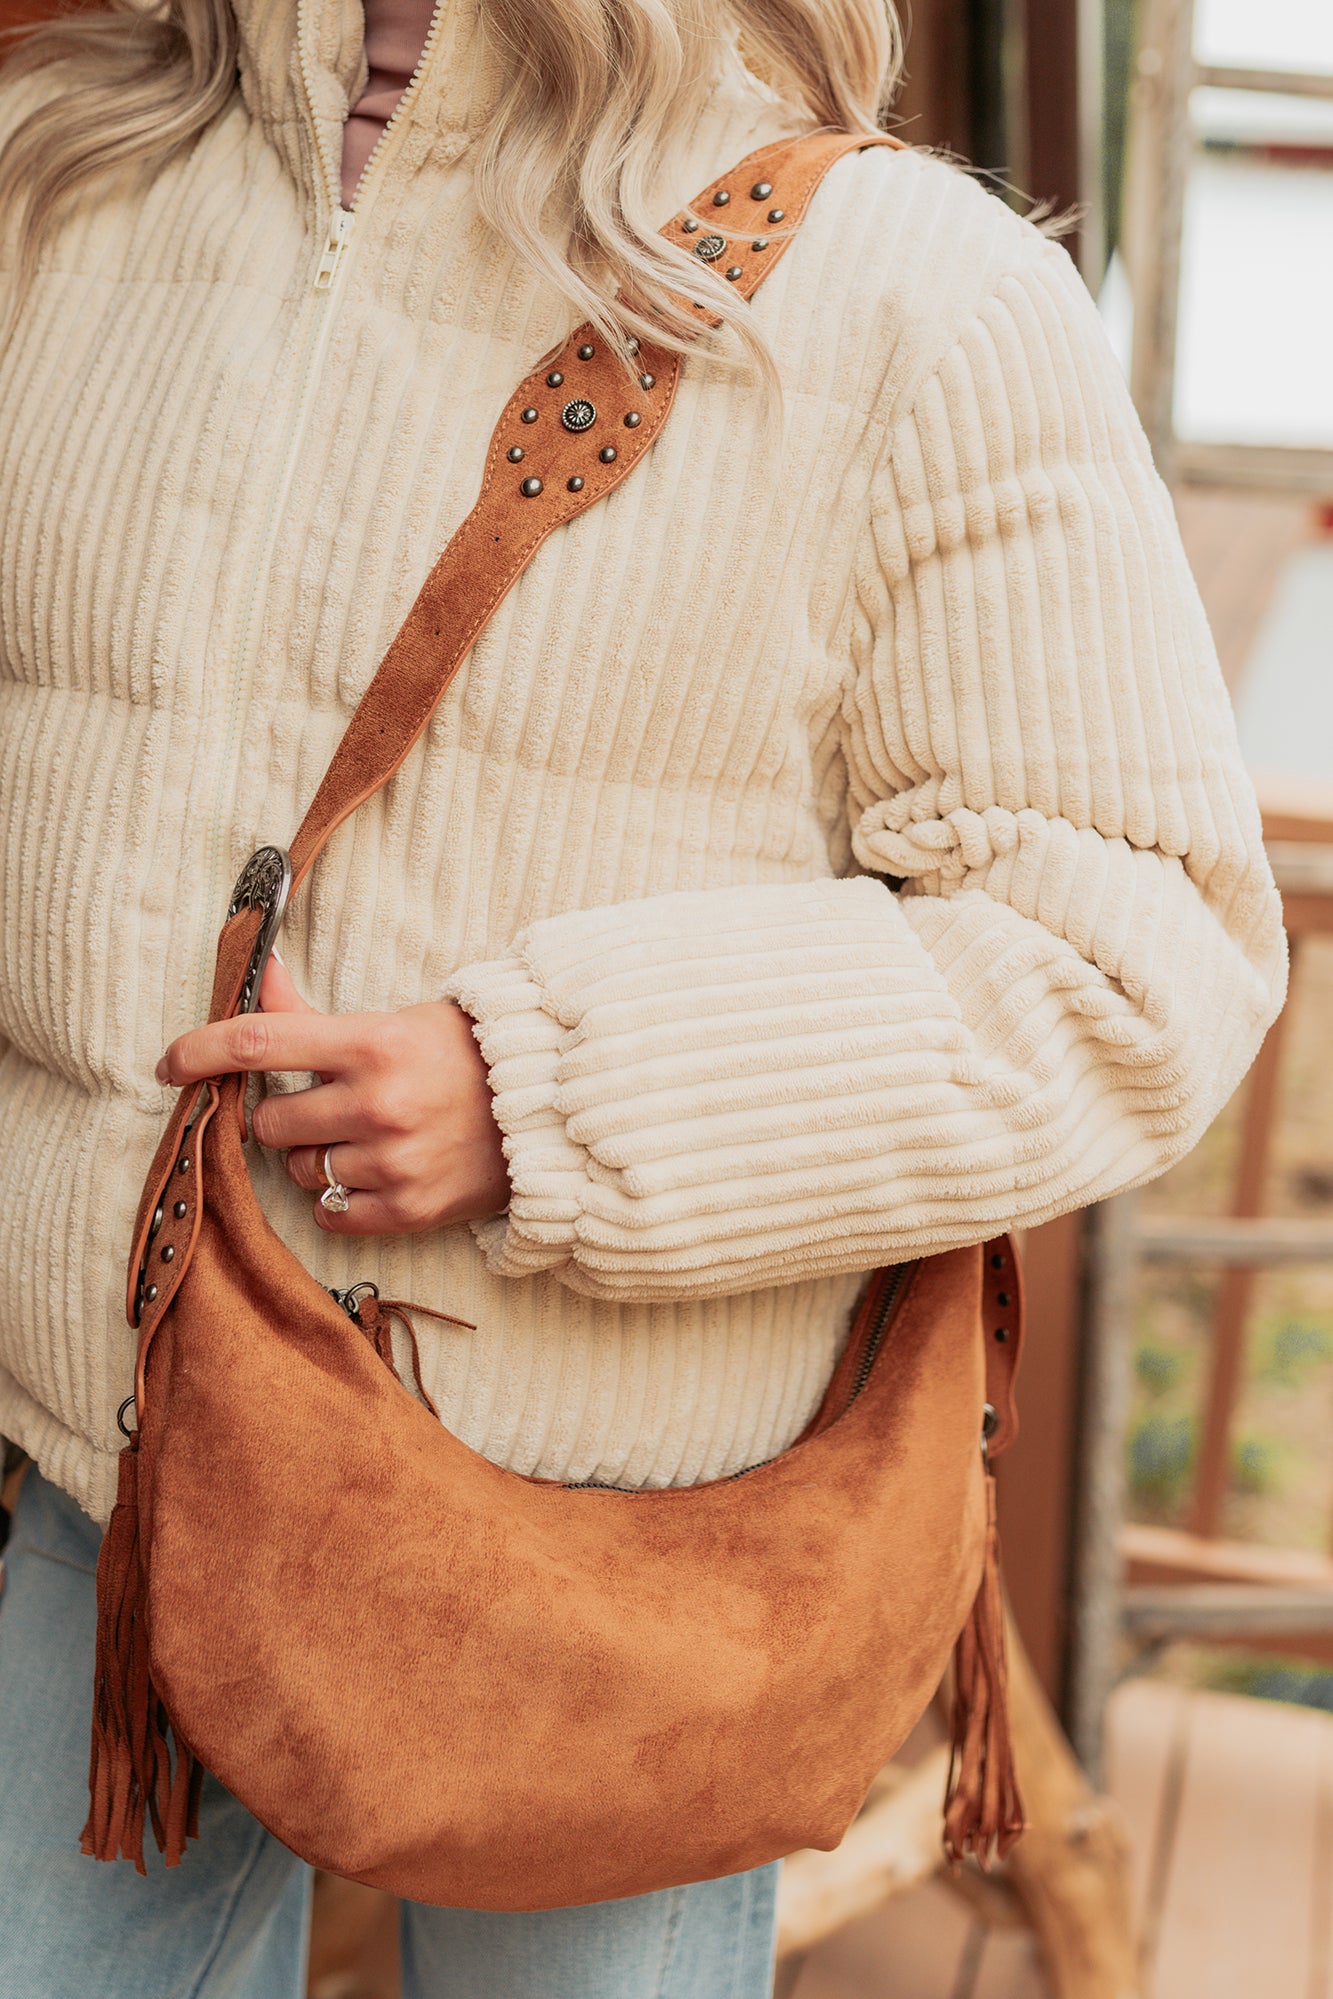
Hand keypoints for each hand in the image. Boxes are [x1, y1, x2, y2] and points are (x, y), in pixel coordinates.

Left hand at [155, 955, 510, 1234]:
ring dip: (316, 1156)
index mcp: (372, 1044)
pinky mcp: (410, 1210)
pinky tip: (377, 1171)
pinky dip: (343, 1196)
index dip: (199, 1051)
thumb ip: (311, 1015)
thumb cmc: (466, 1056)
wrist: (550, 1108)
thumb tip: (254, 968)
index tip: (170, 1065)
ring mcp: (393, 1162)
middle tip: (323, 1103)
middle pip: (270, 1121)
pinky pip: (334, 1213)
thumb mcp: (392, 1020)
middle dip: (283, 1113)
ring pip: (302, 1169)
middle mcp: (378, 1104)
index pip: (258, 1042)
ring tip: (365, 1137)